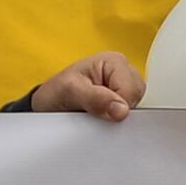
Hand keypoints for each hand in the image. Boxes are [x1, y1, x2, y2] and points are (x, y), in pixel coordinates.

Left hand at [23, 52, 141, 120]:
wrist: (47, 107)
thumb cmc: (56, 93)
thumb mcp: (69, 92)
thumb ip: (95, 98)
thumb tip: (121, 109)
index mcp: (113, 61)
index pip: (132, 89)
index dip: (119, 106)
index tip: (100, 111)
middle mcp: (122, 73)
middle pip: (138, 99)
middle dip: (120, 112)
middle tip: (95, 111)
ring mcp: (124, 89)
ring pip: (137, 110)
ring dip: (118, 118)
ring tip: (97, 114)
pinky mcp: (123, 103)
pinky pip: (131, 118)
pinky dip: (118, 123)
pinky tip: (103, 118)